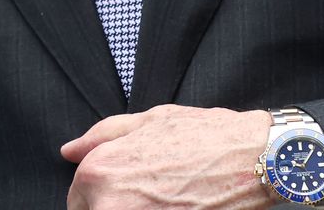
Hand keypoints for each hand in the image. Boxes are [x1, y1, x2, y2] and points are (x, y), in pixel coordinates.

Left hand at [62, 105, 279, 209]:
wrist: (254, 159)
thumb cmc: (203, 136)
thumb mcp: (145, 121)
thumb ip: (99, 137)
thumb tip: (69, 151)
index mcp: (99, 172)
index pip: (77, 200)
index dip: (96, 195)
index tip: (124, 190)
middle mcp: (111, 203)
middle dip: (114, 204)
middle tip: (150, 192)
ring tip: (166, 197)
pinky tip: (178, 205)